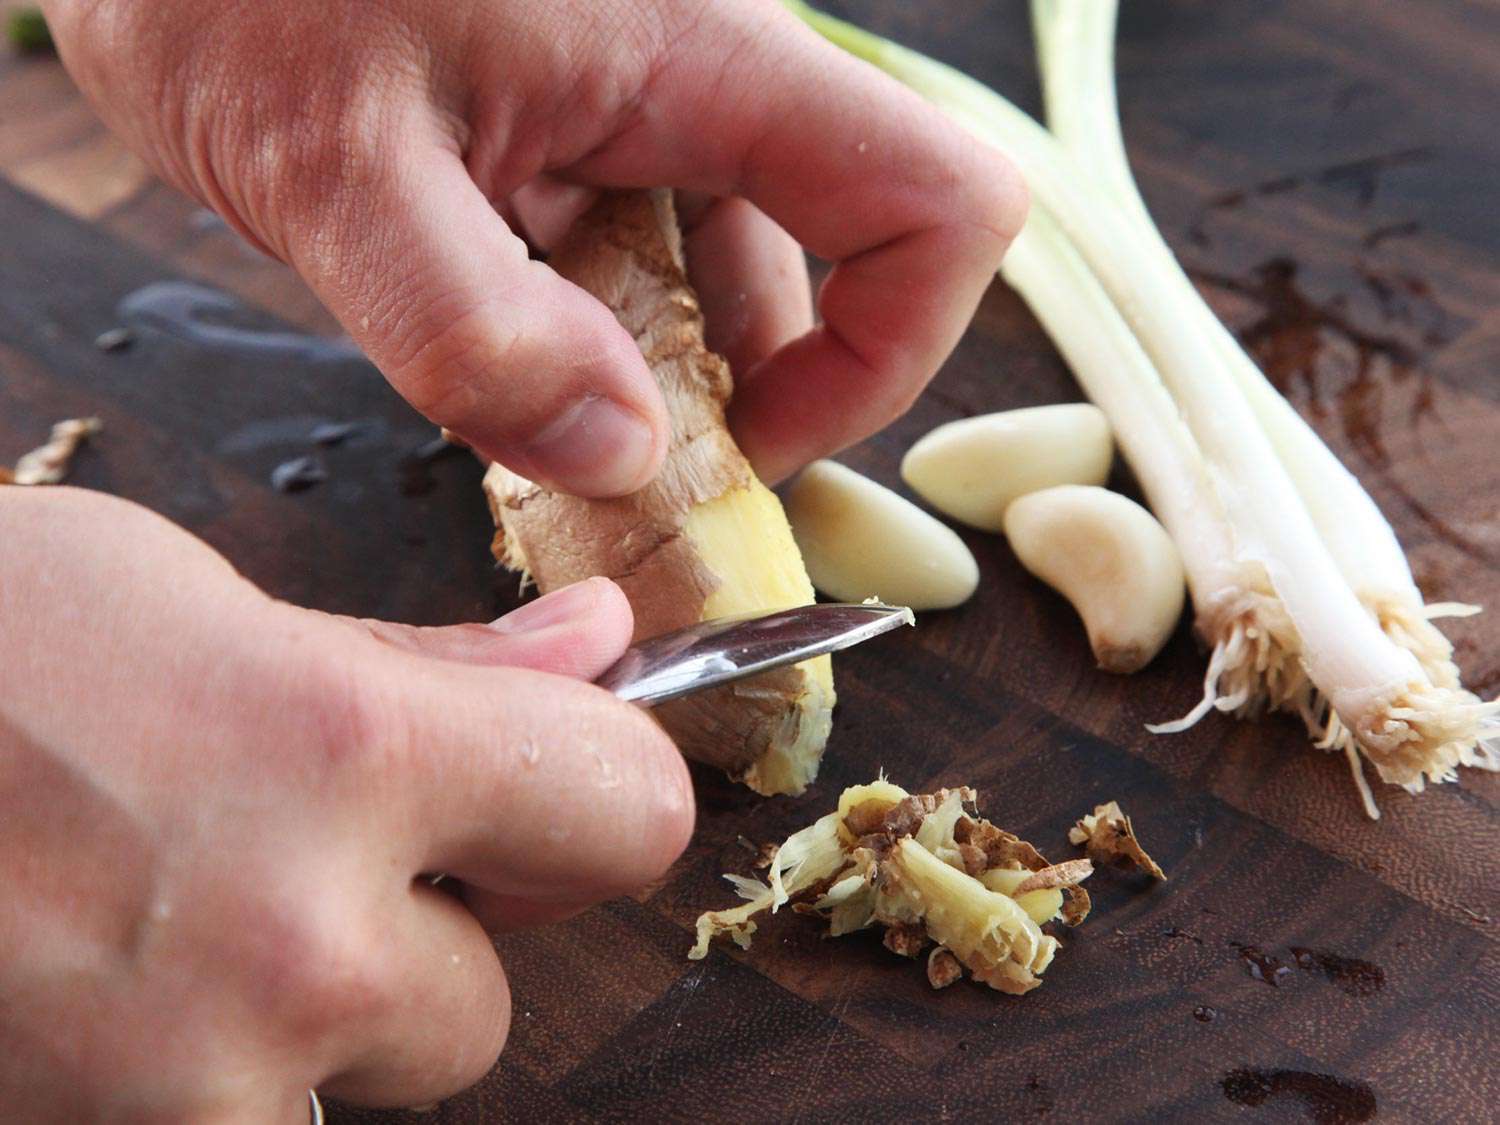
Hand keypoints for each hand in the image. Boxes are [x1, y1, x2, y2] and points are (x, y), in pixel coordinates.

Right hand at [0, 487, 691, 1116]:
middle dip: (425, 934)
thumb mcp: (192, 601)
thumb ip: (423, 659)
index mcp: (342, 751)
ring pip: (371, 1087)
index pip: (630, 810)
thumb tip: (601, 654)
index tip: (551, 775)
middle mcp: (294, 948)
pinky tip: (114, 989)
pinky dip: (218, 1079)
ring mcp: (195, 1095)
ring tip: (169, 923)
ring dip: (317, 1026)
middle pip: (494, 995)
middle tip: (292, 852)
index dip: (600, 787)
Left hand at [41, 0, 1024, 493]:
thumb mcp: (331, 165)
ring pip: (729, 275)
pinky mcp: (584, 128)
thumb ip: (475, 325)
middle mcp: (706, 77)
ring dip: (656, 379)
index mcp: (704, 53)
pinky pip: (644, 256)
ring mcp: (647, 102)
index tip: (750, 446)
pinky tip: (500, 358)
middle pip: (834, 267)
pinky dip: (597, 339)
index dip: (888, 354)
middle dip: (746, 400)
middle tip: (608, 479)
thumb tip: (623, 455)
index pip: (938, 207)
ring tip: (524, 413)